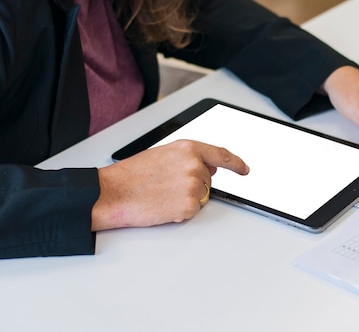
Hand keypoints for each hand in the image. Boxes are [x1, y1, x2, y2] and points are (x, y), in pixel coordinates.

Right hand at [92, 140, 248, 230]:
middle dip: (193, 184)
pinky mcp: (189, 206)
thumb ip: (189, 158)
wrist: (112, 193)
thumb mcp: (163, 154)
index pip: (222, 155)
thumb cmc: (131, 174)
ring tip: (160, 194)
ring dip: (185, 198)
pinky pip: (192, 211)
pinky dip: (179, 211)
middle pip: (208, 180)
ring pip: (200, 196)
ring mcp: (193, 187)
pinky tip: (161, 205)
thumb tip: (208, 168)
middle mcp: (194, 166)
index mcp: (188, 149)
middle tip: (166, 185)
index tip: (244, 169)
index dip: (236, 163)